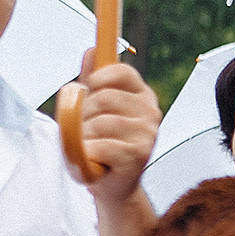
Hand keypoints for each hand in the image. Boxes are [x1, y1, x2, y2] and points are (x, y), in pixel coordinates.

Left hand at [71, 54, 160, 201]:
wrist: (112, 186)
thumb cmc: (102, 143)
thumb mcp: (94, 108)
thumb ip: (92, 79)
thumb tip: (91, 50)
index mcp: (142, 95)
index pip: (122, 72)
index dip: (98, 79)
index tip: (90, 90)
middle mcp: (150, 112)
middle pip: (103, 97)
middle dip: (84, 115)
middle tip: (88, 130)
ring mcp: (147, 134)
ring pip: (98, 123)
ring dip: (84, 136)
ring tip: (92, 146)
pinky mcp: (138, 155)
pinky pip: (100, 145)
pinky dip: (88, 153)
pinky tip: (96, 159)